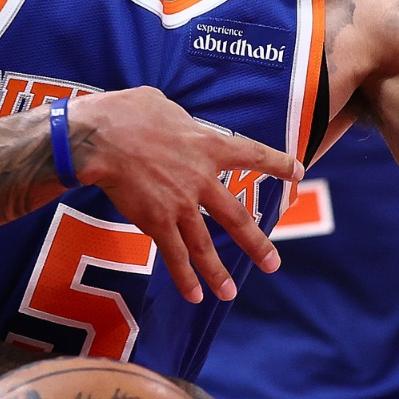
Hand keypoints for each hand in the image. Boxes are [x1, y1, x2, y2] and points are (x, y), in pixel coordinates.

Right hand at [69, 87, 302, 302]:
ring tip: (230, 293)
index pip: (252, 154)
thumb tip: (175, 120)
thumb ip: (178, 119)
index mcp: (208, 145)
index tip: (298, 172)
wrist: (101, 139)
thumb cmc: (126, 112)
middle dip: (256, 243)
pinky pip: (174, 255)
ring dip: (218, 272)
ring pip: (205, 245)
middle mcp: (202, 179)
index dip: (277, 163)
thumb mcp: (161, 103)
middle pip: (236, 216)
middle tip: (273, 264)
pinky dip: (184, 277)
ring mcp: (181, 204)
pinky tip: (194, 295)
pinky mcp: (156, 221)